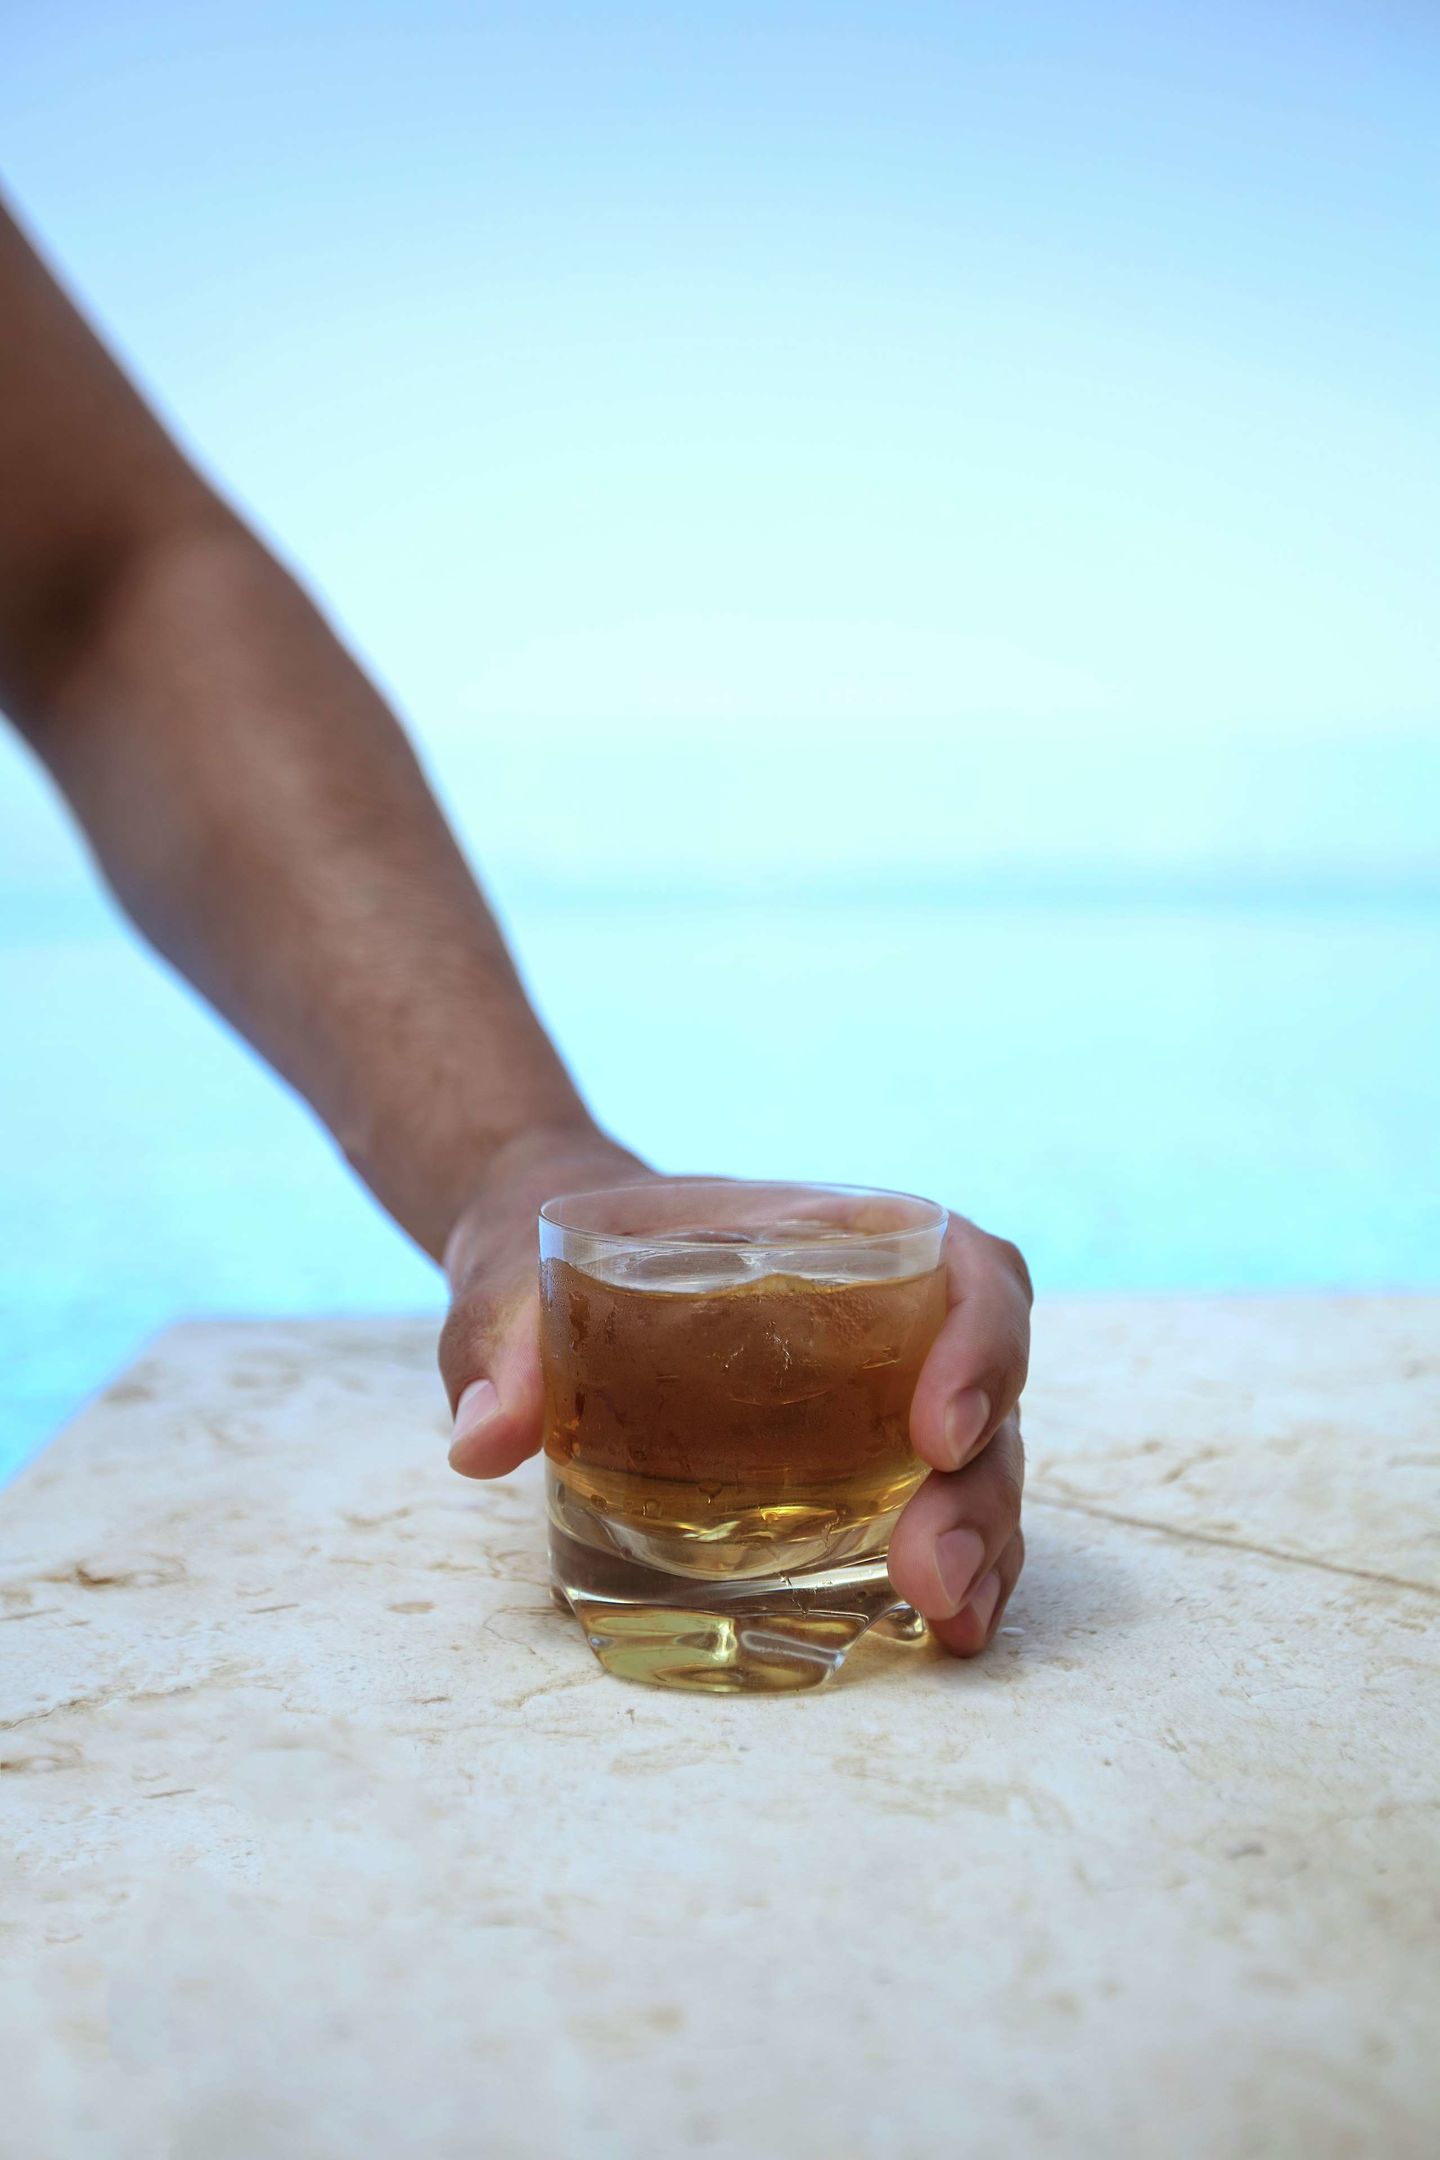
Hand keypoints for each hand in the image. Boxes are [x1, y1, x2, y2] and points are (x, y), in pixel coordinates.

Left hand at [441, 1139, 1029, 1660]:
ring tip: (949, 1626)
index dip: (982, 1344)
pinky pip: (936, 1508)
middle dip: (978, 1491)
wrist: (555, 1257)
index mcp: (839, 1238)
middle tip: (931, 1577)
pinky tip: (943, 1635)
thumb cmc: (558, 1253)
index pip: (967, 1271)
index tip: (938, 1427)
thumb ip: (502, 1344)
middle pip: (990, 1393)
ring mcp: (884, 1394)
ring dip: (981, 1545)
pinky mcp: (861, 1463)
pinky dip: (955, 1570)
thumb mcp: (515, 1285)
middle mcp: (890, 1315)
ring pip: (981, 1464)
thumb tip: (481, 1440)